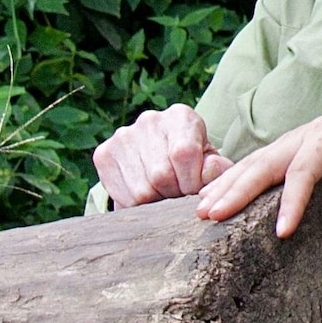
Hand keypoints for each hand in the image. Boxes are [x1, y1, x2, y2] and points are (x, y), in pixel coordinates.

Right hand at [94, 105, 232, 208]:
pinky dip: (135, 205)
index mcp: (181, 117)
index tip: (194, 190)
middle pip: (160, 175)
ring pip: (140, 190)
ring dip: (155, 202)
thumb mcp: (213, 166)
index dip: (191, 182)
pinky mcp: (103, 154)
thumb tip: (208, 170)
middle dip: (173, 195)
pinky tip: (145, 195)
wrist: (164, 160)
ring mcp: (123, 136)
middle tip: (178, 195)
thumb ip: (218, 170)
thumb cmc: (195, 165)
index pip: (183, 154)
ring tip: (163, 194)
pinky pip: (120, 195)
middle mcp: (149, 121)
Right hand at [194, 85, 321, 232]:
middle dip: (236, 191)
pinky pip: (254, 165)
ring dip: (225, 186)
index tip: (281, 233)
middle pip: (263, 165)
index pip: (303, 173)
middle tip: (212, 217)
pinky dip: (231, 180)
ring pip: (252, 164)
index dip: (291, 203)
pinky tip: (211, 196)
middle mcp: (301, 137)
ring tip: (201, 211)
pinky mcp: (284, 150)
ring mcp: (289, 141)